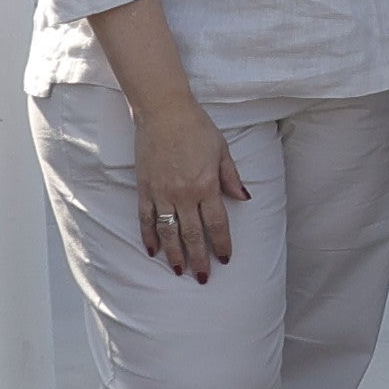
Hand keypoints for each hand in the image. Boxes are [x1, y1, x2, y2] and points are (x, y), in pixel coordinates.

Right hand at [127, 93, 248, 274]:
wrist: (163, 111)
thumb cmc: (196, 127)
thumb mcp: (222, 149)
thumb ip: (231, 177)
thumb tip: (244, 198)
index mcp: (206, 185)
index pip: (216, 223)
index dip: (221, 244)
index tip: (224, 259)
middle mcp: (184, 193)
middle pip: (192, 234)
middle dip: (199, 258)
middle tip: (203, 277)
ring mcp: (161, 192)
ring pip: (168, 231)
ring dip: (174, 254)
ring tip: (179, 270)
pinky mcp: (144, 188)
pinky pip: (145, 218)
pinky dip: (149, 236)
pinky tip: (153, 251)